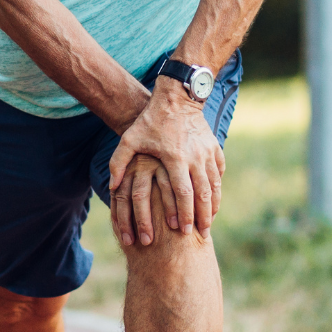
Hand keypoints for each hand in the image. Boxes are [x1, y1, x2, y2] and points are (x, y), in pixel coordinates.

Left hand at [108, 85, 224, 244]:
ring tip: (208, 221)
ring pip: (215, 185)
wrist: (177, 97)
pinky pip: (219, 172)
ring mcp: (207, 152)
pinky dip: (217, 188)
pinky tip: (213, 200)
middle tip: (200, 234)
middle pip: (203, 194)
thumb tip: (112, 187)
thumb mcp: (130, 139)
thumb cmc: (150, 120)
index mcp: (175, 158)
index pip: (182, 192)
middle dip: (202, 216)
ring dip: (213, 205)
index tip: (183, 230)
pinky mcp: (214, 147)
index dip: (184, 213)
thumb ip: (118, 162)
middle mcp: (195, 157)